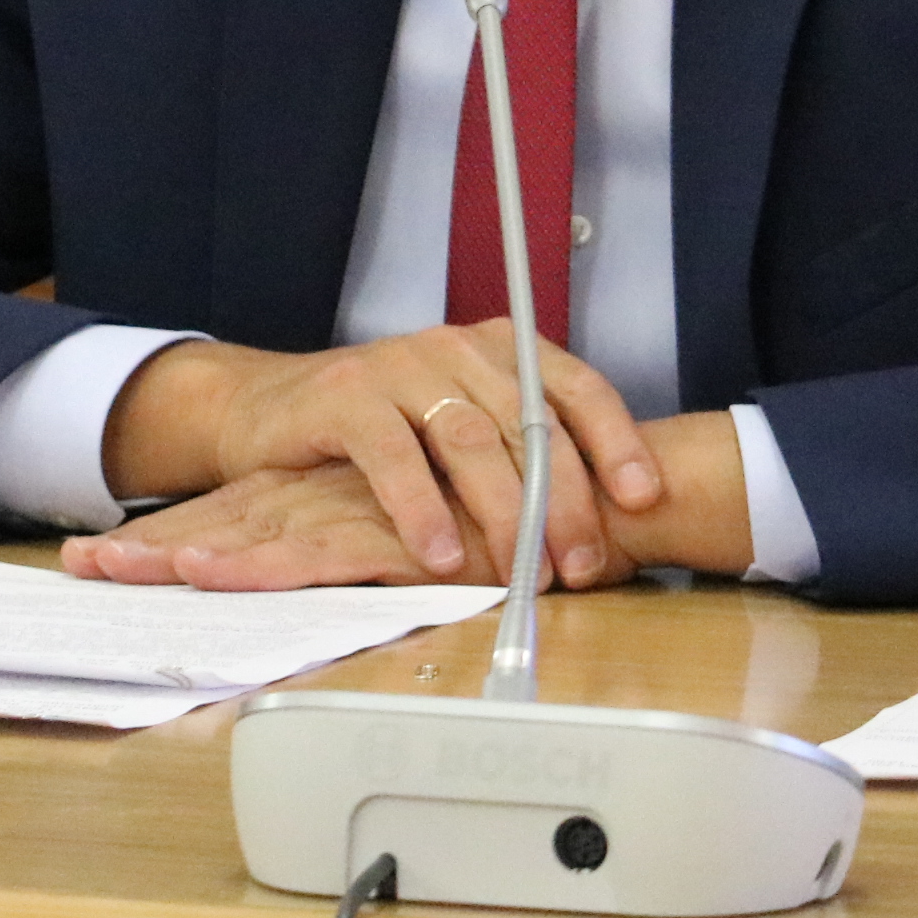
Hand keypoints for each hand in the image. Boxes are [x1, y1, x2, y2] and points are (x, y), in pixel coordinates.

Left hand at [62, 463, 492, 591]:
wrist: (595, 505)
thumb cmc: (522, 526)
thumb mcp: (433, 542)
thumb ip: (378, 549)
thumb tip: (312, 570)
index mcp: (338, 490)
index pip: (238, 509)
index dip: (172, 532)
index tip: (101, 558)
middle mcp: (339, 491)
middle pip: (226, 516)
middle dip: (152, 545)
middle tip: (80, 567)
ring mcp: (360, 509)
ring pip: (250, 530)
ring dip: (180, 553)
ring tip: (112, 571)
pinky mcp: (389, 536)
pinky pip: (308, 554)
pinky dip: (253, 568)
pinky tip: (204, 577)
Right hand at [101, 321, 657, 588]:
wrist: (273, 410)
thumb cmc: (384, 432)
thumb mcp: (462, 431)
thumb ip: (521, 456)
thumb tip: (602, 521)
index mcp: (501, 349)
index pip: (576, 387)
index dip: (615, 441)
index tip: (644, 498)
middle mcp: (457, 347)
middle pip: (529, 423)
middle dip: (564, 501)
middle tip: (583, 565)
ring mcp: (400, 366)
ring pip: (470, 440)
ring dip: (503, 512)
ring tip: (523, 570)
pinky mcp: (346, 397)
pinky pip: (394, 455)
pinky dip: (422, 510)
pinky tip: (442, 556)